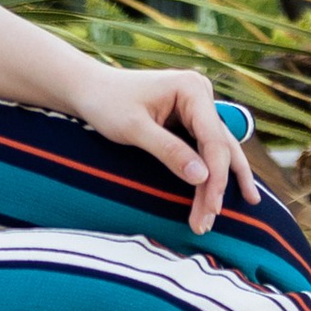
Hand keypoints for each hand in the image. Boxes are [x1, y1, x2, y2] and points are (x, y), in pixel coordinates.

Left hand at [67, 61, 259, 230]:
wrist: (88, 89)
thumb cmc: (106, 103)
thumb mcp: (134, 129)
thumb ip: (168, 150)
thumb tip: (203, 178)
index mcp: (192, 89)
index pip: (214, 140)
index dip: (216, 177)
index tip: (211, 208)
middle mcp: (201, 95)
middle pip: (220, 148)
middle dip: (217, 186)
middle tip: (208, 222)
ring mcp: (197, 107)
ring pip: (217, 151)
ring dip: (217, 184)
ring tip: (217, 216)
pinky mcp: (189, 120)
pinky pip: (206, 150)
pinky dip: (209, 174)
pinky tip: (221, 195)